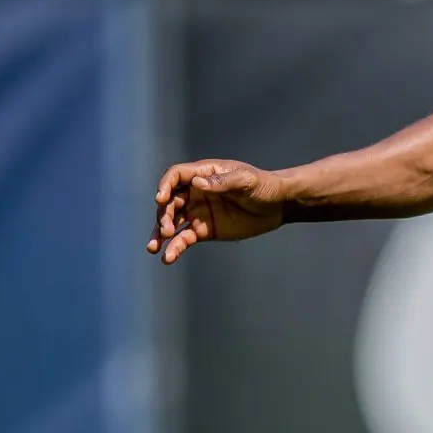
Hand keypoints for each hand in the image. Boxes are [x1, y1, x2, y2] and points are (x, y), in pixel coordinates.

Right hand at [150, 159, 284, 262]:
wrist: (278, 205)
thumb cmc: (263, 186)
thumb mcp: (246, 180)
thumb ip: (222, 182)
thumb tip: (197, 184)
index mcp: (203, 174)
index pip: (176, 176)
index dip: (165, 186)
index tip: (160, 199)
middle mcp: (196, 192)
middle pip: (170, 201)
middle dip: (163, 215)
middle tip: (166, 230)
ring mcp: (198, 211)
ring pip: (172, 221)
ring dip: (160, 233)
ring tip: (154, 248)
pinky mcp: (204, 230)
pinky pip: (184, 238)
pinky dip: (175, 247)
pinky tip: (168, 258)